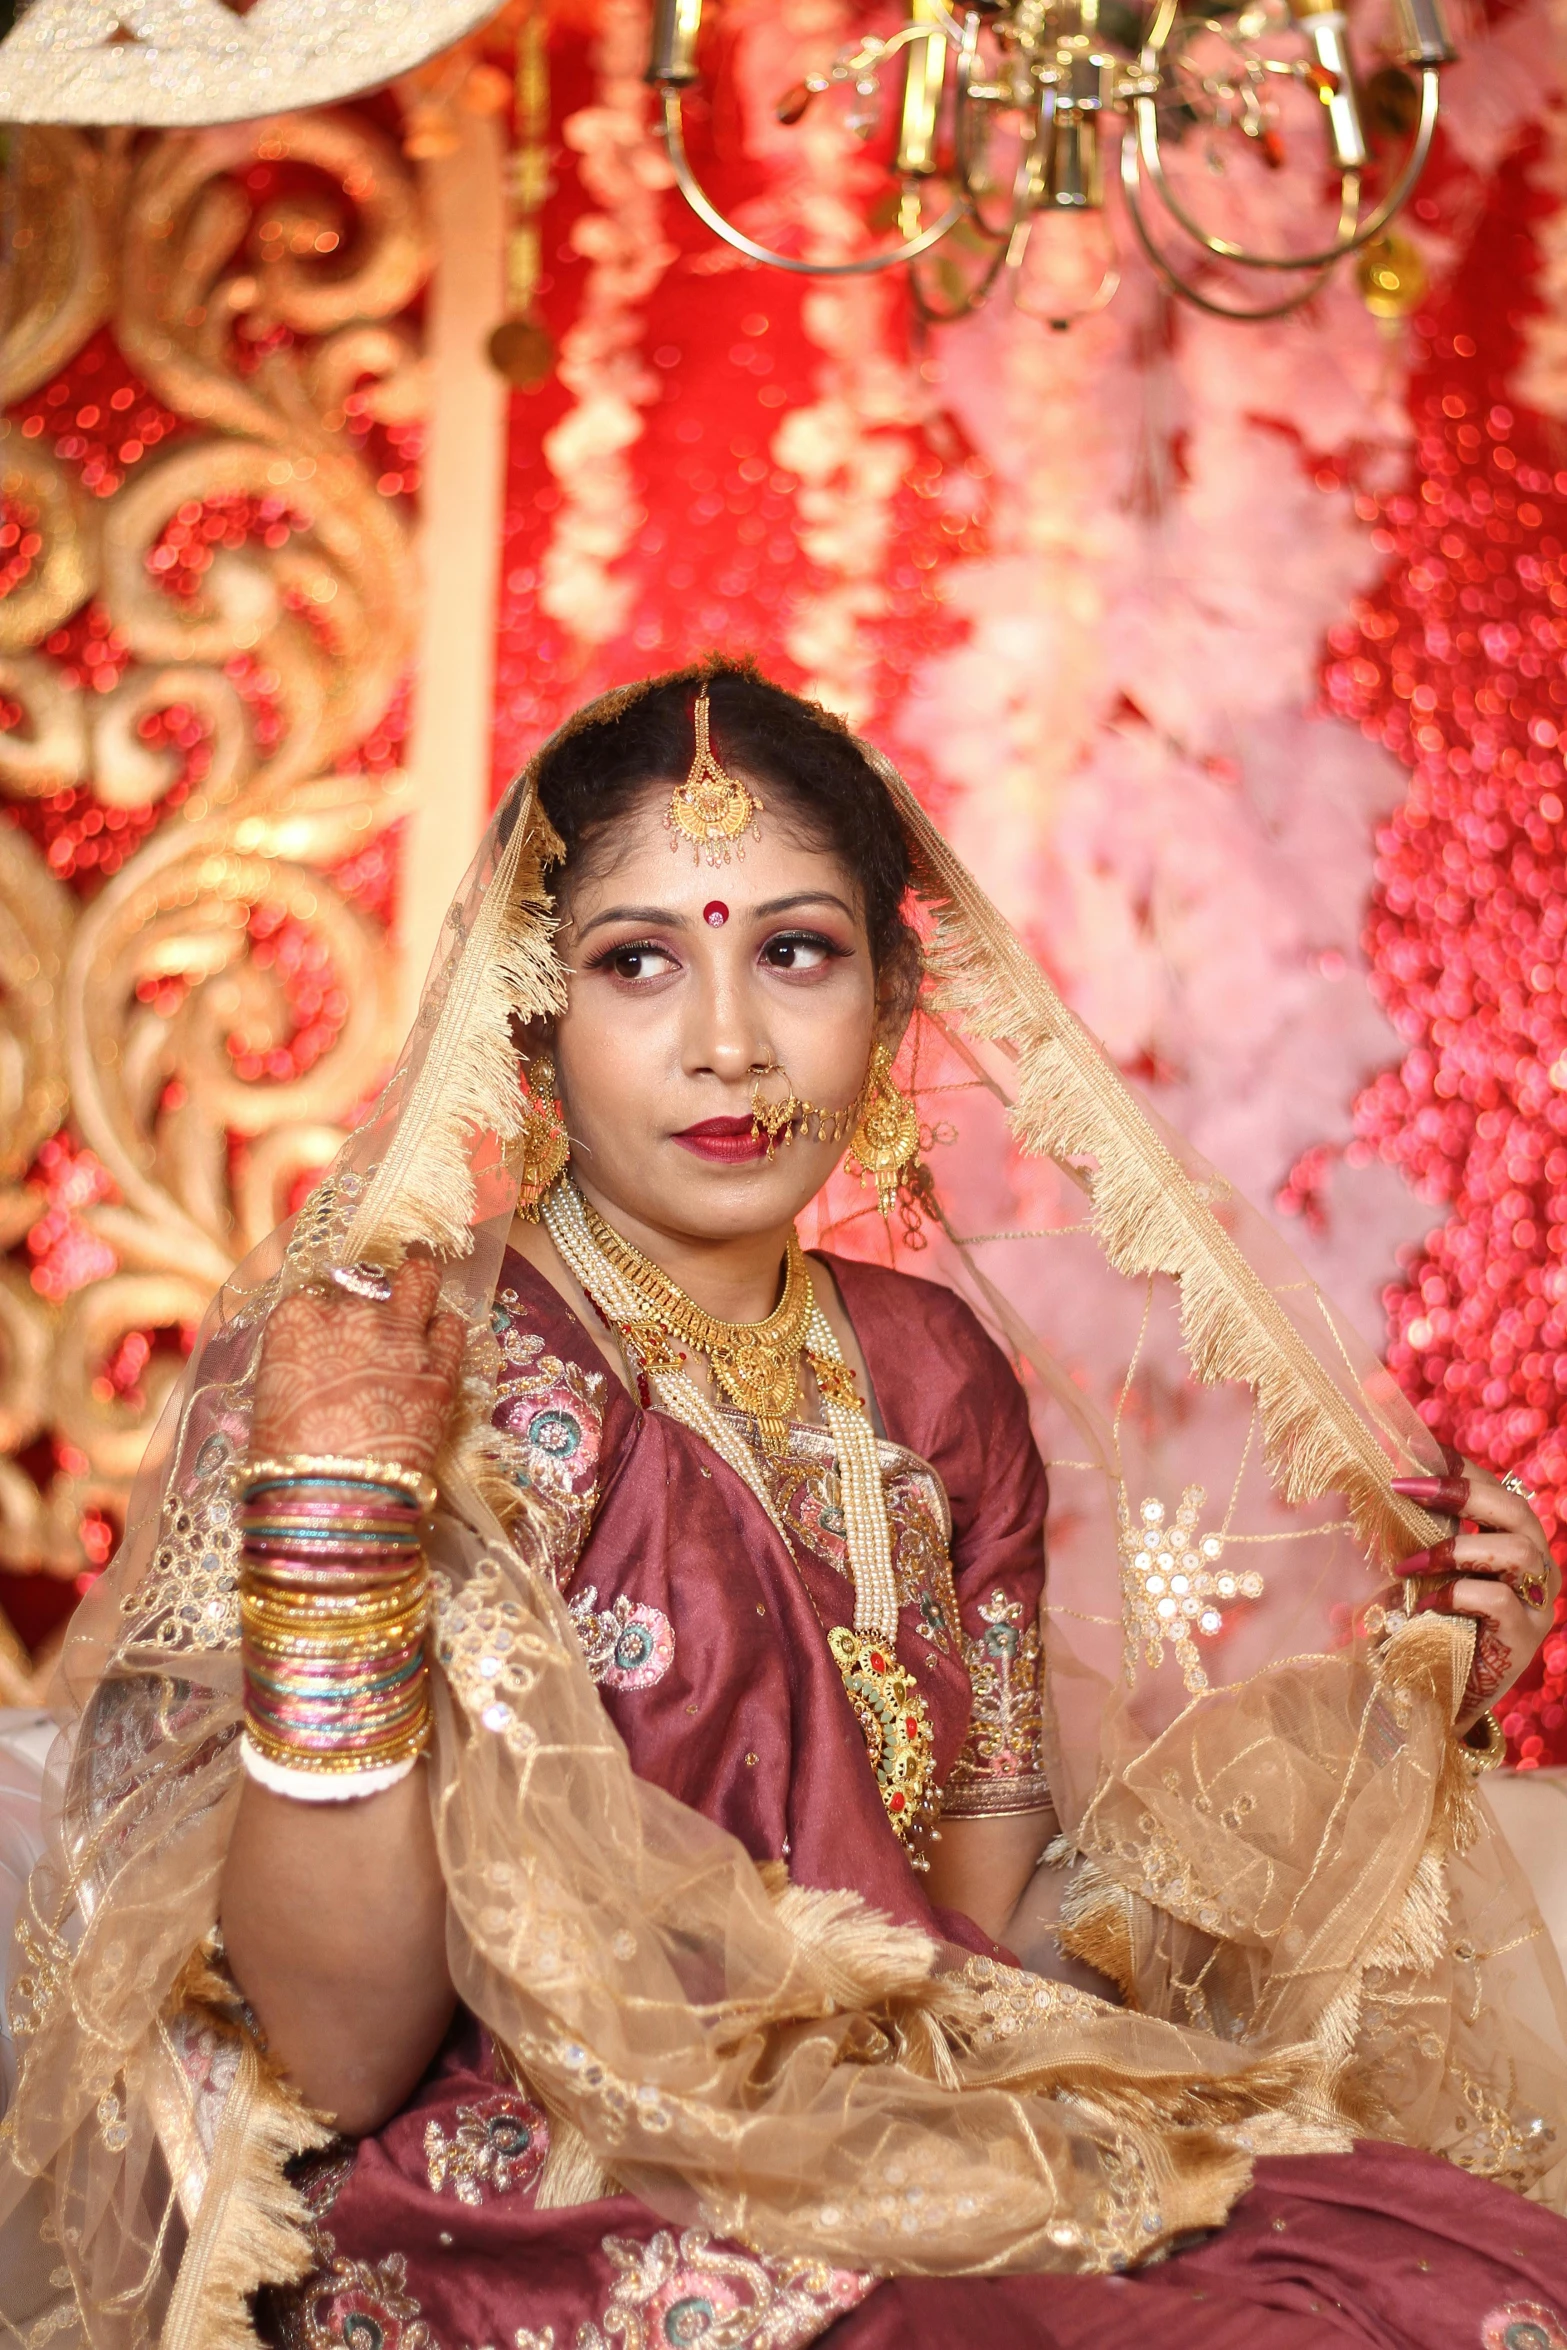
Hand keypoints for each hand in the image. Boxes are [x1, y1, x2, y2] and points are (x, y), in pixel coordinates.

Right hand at [250, 1257, 465, 1474]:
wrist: (334, 1495)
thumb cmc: (287, 1459)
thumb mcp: (273, 1400)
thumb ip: (297, 1363)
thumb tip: (315, 1364)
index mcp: (296, 1319)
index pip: (314, 1296)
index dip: (326, 1320)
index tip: (330, 1341)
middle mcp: (350, 1314)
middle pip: (365, 1294)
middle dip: (368, 1317)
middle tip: (372, 1343)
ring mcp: (400, 1335)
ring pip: (419, 1283)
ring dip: (416, 1298)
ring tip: (417, 1315)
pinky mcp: (440, 1365)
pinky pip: (453, 1328)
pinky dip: (445, 1335)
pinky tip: (438, 1350)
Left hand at [1390, 1459, 1559, 1732]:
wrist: (1439, 1701)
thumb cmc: (1427, 1628)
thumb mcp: (1422, 1573)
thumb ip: (1414, 1536)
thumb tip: (1364, 1488)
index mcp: (1513, 1544)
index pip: (1497, 1489)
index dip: (1460, 1467)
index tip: (1415, 1447)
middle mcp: (1535, 1568)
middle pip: (1516, 1508)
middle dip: (1458, 1490)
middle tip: (1401, 1486)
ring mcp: (1536, 1604)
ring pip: (1516, 1549)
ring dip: (1453, 1548)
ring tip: (1406, 1565)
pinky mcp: (1524, 1638)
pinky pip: (1498, 1600)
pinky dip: (1456, 1593)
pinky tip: (1424, 1604)